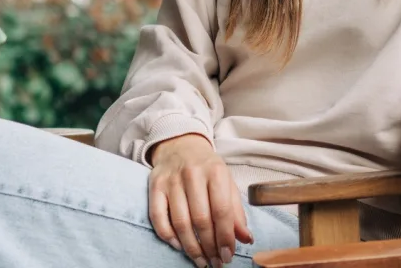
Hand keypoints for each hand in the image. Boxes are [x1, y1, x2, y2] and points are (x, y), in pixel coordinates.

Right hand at [148, 134, 253, 266]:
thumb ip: (236, 211)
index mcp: (216, 172)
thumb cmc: (208, 169)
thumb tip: (246, 239)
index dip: (226, 237)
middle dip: (210, 246)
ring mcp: (171, 180)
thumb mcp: (227, 183)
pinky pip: (158, 218)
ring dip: (191, 247)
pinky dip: (168, 236)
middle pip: (201, 219)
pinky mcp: (154, 186)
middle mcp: (193, 174)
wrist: (181, 145)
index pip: (222, 210)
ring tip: (201, 260)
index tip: (228, 255)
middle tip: (215, 262)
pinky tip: (179, 246)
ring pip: (180, 222)